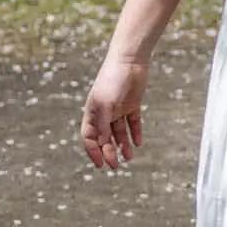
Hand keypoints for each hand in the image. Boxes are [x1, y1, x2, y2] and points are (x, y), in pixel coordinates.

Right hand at [82, 54, 147, 169]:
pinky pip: (133, 122)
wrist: (130, 60)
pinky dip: (135, 133)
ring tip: (129, 157)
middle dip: (109, 152)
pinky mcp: (132, 104)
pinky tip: (138, 143)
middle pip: (105, 137)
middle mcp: (104, 112)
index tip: (101, 164)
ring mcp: (118, 108)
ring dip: (123, 145)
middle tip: (117, 165)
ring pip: (119, 132)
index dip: (93, 151)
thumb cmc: (113, 80)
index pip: (89, 137)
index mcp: (92, 112)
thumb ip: (103, 124)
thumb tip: (102, 144)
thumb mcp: (105, 104)